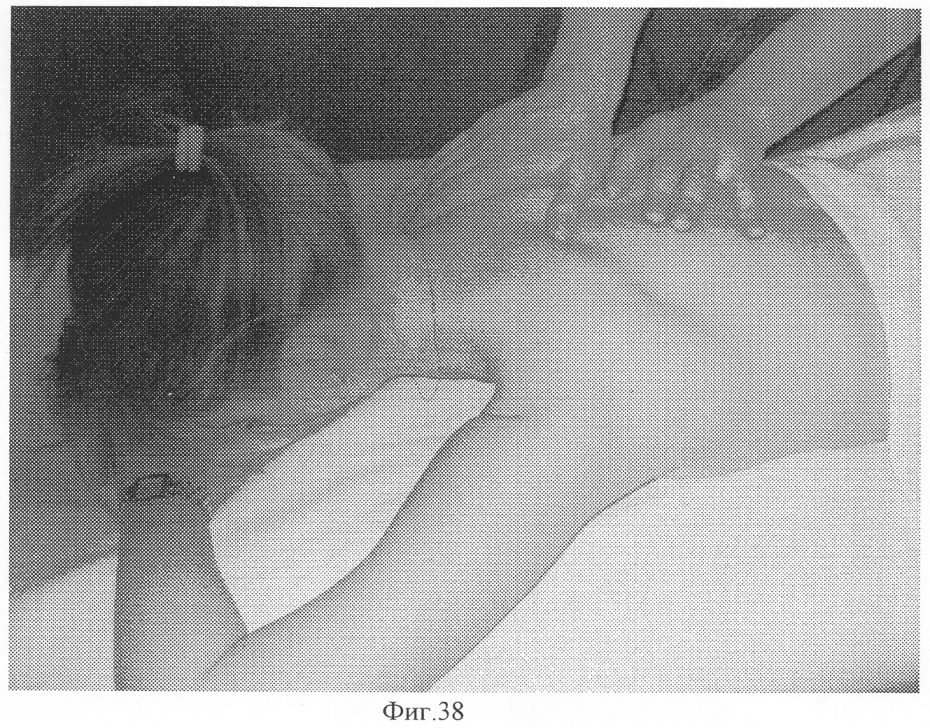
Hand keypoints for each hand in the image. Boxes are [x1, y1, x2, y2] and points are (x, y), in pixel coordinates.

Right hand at [406, 85, 614, 237]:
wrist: (576, 89)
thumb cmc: (582, 137)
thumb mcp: (584, 174)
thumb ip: (569, 204)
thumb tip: (560, 235)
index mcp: (501, 168)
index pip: (453, 195)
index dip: (429, 214)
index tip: (411, 232)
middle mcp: (482, 153)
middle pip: (436, 183)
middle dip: (413, 207)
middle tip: (397, 232)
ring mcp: (479, 138)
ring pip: (437, 166)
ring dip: (416, 189)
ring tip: (398, 211)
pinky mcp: (482, 128)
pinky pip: (447, 152)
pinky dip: (430, 169)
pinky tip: (423, 180)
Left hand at [606, 95, 771, 238]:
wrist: (739, 110)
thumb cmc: (680, 134)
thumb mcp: (652, 134)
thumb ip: (620, 156)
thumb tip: (576, 184)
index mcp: (658, 133)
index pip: (636, 148)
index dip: (622, 169)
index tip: (610, 193)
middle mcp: (687, 139)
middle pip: (672, 164)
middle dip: (661, 190)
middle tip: (652, 217)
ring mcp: (717, 152)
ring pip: (704, 178)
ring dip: (692, 201)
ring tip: (680, 225)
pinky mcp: (744, 166)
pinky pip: (747, 191)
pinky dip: (750, 213)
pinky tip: (753, 235)